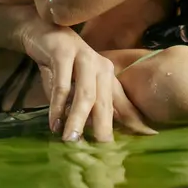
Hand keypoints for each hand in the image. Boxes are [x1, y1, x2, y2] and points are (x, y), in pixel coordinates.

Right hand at [16, 6, 155, 141]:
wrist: (43, 33)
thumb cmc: (63, 66)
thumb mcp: (80, 87)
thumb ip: (92, 108)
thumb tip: (104, 140)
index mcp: (109, 77)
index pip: (123, 105)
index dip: (134, 124)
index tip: (145, 144)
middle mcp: (101, 67)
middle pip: (104, 103)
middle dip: (102, 128)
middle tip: (100, 154)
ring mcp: (84, 58)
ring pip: (84, 94)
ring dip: (77, 118)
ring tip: (71, 140)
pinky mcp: (63, 53)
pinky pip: (61, 84)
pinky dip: (57, 105)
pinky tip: (54, 123)